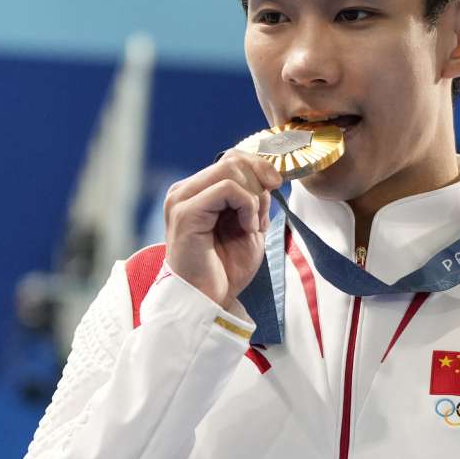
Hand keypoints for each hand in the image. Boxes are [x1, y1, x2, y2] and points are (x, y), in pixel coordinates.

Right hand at [163, 151, 282, 306]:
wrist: (209, 300)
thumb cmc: (226, 268)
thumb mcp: (250, 225)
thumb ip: (256, 199)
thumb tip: (269, 177)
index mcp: (197, 192)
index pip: (231, 158)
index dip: (260, 167)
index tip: (277, 185)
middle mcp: (185, 191)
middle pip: (233, 160)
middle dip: (259, 183)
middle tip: (261, 215)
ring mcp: (182, 200)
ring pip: (230, 168)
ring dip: (253, 197)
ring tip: (250, 224)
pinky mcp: (186, 212)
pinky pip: (227, 188)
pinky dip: (246, 206)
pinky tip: (246, 228)